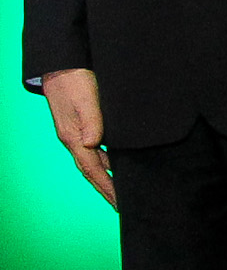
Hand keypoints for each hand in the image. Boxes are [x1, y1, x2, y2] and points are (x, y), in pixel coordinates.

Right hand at [43, 69, 109, 205]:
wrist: (62, 64)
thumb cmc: (75, 80)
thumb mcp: (86, 100)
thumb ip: (91, 121)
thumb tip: (93, 143)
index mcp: (74, 137)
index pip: (93, 169)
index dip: (107, 186)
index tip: (119, 203)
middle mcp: (74, 138)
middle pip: (91, 170)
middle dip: (105, 188)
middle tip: (120, 206)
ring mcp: (76, 132)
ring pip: (93, 161)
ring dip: (105, 176)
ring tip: (119, 190)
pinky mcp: (82, 124)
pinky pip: (95, 149)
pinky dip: (106, 160)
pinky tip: (115, 162)